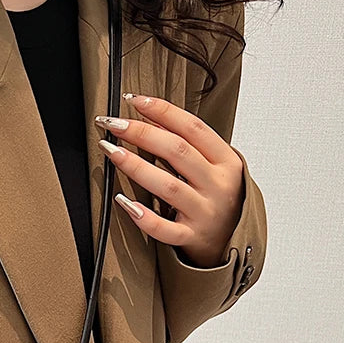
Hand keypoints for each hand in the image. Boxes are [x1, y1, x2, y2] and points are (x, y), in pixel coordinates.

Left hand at [94, 93, 243, 267]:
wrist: (232, 242)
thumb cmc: (217, 199)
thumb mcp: (215, 167)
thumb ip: (190, 146)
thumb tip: (150, 118)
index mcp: (226, 161)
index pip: (193, 128)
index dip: (162, 111)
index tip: (134, 100)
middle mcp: (218, 185)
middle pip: (177, 152)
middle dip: (141, 133)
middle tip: (113, 123)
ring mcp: (204, 213)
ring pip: (168, 186)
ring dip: (136, 166)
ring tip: (110, 151)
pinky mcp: (191, 237)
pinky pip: (164, 229)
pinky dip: (143, 217)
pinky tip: (122, 201)